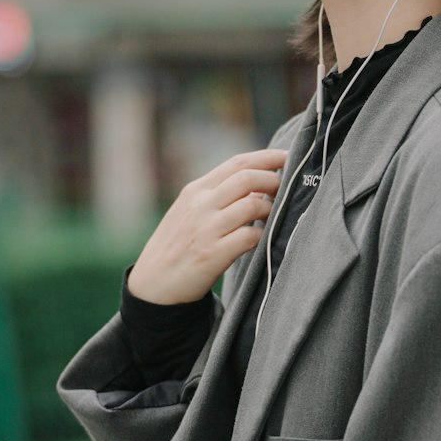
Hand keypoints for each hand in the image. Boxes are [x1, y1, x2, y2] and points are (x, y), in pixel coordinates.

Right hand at [126, 148, 289, 304]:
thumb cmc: (177, 245)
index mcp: (195, 190)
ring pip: (252, 205)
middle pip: (247, 178)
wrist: (153, 284)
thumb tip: (259, 184)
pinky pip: (249, 237)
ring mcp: (205, 229)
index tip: (288, 156)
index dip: (267, 157)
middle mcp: (200, 205)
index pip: (237, 163)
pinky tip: (265, 238)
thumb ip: (217, 195)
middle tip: (287, 188)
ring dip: (272, 209)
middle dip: (274, 180)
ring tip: (275, 215)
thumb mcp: (189, 211)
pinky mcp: (212, 255)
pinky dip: (264, 235)